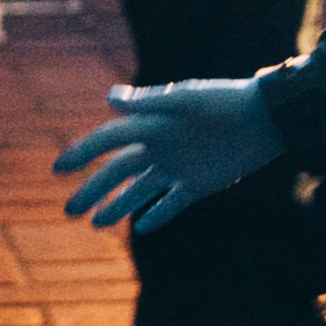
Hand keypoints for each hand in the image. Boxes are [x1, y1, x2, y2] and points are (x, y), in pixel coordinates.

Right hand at [56, 76, 282, 231]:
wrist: (267, 119)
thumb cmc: (224, 102)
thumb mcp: (186, 100)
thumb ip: (149, 102)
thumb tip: (109, 98)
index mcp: (151, 124)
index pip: (108, 140)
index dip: (82, 152)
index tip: (58, 169)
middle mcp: (159, 146)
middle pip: (117, 172)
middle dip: (92, 189)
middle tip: (68, 210)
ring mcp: (177, 167)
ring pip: (138, 191)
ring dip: (117, 206)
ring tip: (95, 224)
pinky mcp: (198, 184)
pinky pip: (171, 203)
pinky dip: (157, 215)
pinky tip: (141, 227)